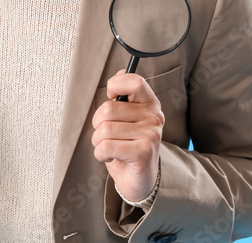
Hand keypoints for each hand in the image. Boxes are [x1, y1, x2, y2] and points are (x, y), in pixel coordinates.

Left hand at [91, 69, 164, 202]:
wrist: (139, 179)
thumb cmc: (128, 145)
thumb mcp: (126, 118)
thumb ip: (123, 96)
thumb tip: (120, 72)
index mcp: (149, 103)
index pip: (134, 81)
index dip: (115, 85)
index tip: (110, 98)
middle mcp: (153, 116)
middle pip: (108, 109)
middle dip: (97, 124)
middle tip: (106, 134)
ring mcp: (150, 134)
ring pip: (104, 129)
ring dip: (98, 141)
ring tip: (110, 147)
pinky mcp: (143, 152)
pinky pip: (106, 146)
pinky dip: (100, 153)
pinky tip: (110, 156)